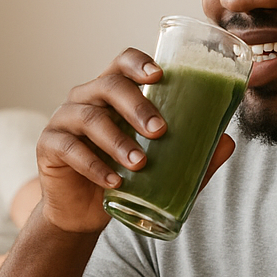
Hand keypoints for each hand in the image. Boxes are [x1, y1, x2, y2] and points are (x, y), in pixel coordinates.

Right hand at [38, 49, 234, 232]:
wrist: (83, 213)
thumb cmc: (122, 177)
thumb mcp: (159, 166)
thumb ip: (191, 155)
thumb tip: (228, 143)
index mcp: (113, 93)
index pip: (122, 64)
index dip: (139, 64)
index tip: (160, 76)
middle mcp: (86, 98)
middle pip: (108, 85)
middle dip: (136, 105)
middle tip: (160, 131)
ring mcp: (64, 120)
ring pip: (89, 117)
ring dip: (117, 140)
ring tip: (139, 165)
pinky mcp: (48, 146)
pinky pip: (69, 148)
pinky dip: (94, 165)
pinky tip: (113, 182)